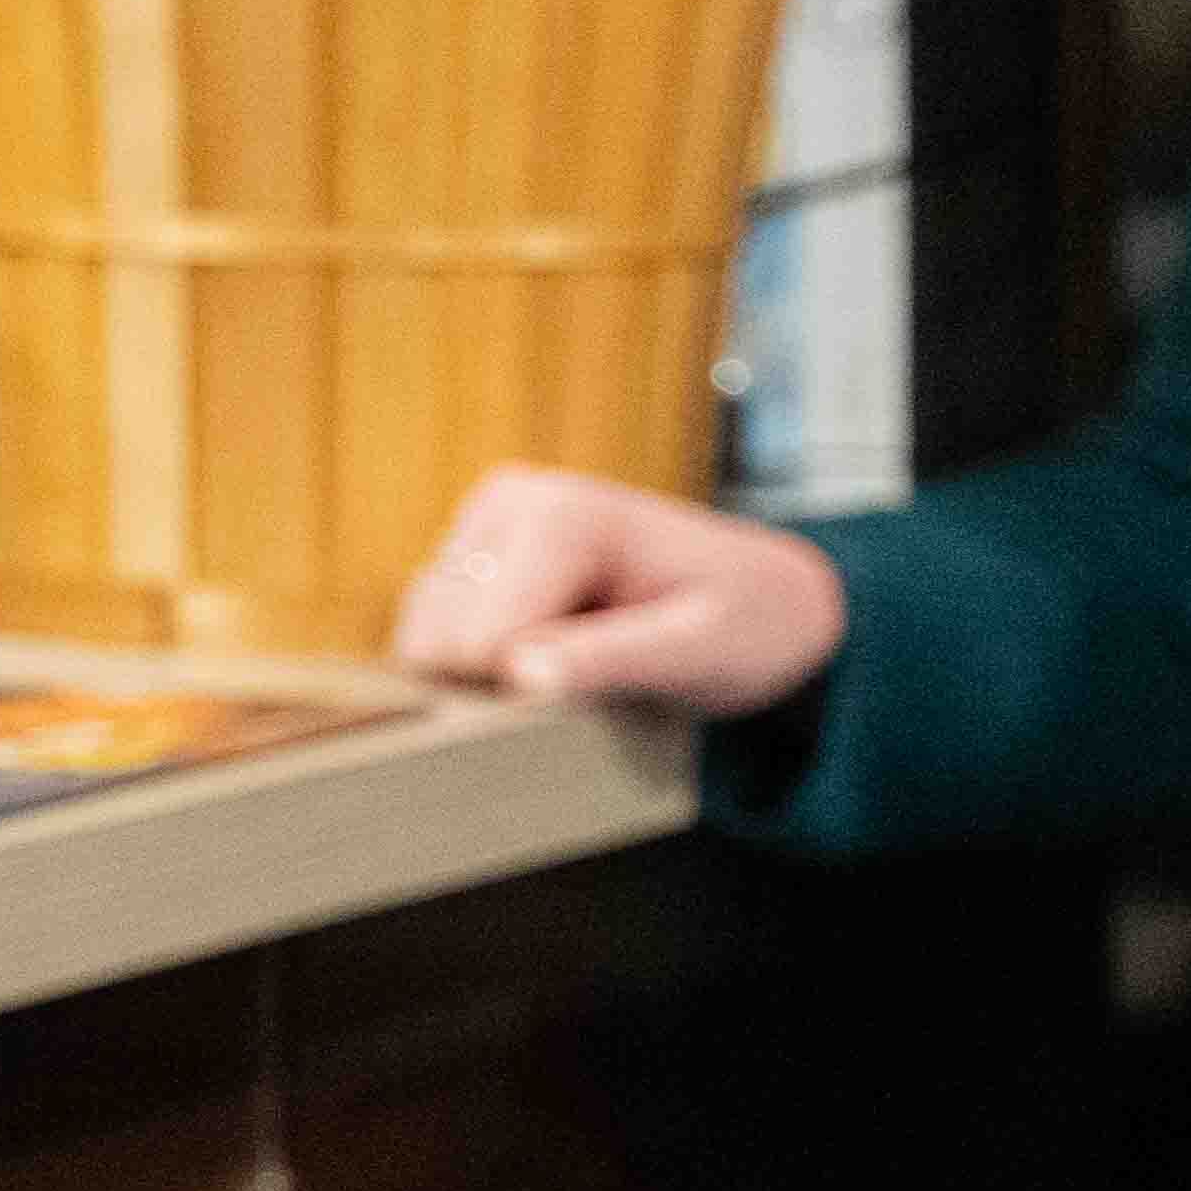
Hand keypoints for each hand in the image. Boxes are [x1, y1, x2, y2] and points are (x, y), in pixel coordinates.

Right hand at [384, 467, 844, 718]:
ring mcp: (485, 518)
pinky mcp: (472, 544)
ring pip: (426, 636)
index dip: (533, 690)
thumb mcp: (703, 653)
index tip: (609, 681)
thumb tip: (521, 675)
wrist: (765, 596)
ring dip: (490, 671)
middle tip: (597, 670)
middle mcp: (509, 500)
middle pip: (442, 639)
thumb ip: (615, 660)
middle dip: (505, 679)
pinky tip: (548, 645)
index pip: (481, 643)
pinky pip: (432, 628)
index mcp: (562, 516)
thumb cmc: (747, 624)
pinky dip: (480, 660)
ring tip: (577, 653)